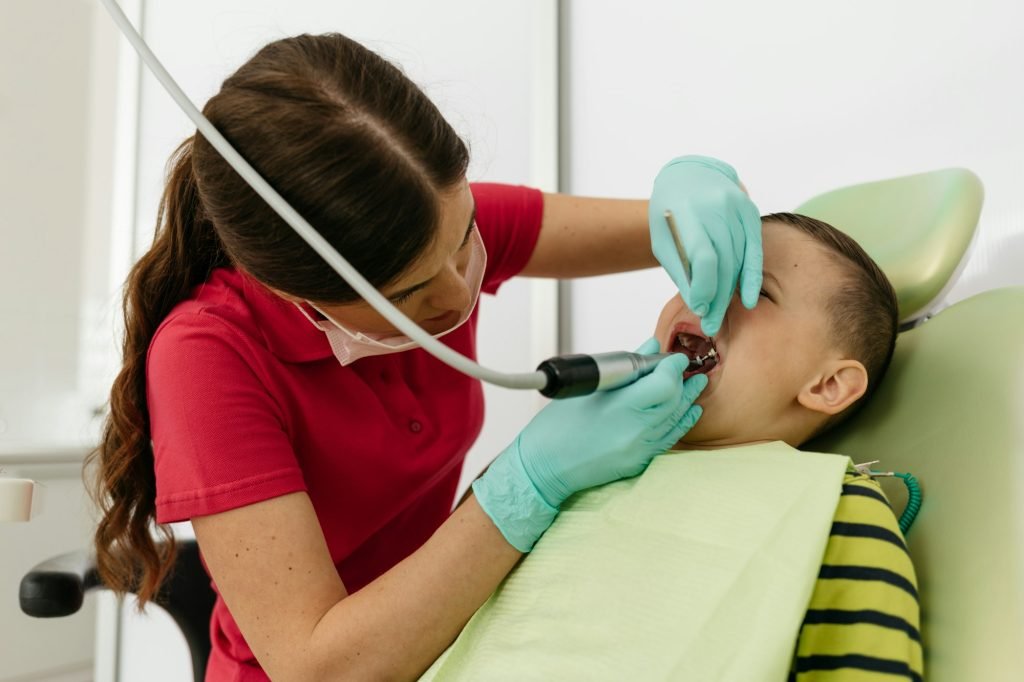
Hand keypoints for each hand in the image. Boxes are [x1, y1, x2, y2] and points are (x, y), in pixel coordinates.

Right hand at [473, 337, 706, 550]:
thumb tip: (649, 348)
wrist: (542, 468)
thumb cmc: (555, 428)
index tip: (674, 358)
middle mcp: (635, 432)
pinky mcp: (638, 462)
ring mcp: (639, 450)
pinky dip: (679, 422)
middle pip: (673, 401)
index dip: (672, 367)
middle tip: (685, 367)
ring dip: (686, 400)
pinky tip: (689, 411)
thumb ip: (625, 368)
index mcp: (620, 409)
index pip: (663, 384)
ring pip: (675, 421)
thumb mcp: (588, 390)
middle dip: (682, 381)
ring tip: (696, 384)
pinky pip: (668, 439)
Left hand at [649, 155, 763, 335]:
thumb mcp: (664, 241)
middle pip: (724, 262)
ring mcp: (737, 206)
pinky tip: (748, 297)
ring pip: (739, 259)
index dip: (705, 286)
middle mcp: (716, 206)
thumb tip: (699, 304)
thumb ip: (681, 270)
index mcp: (688, 212)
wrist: (686, 176)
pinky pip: (754, 249)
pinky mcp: (750, 210)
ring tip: (720, 316)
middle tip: (711, 325)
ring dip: (731, 292)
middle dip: (718, 298)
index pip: (704, 255)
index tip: (700, 308)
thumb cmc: (669, 213)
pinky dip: (751, 275)